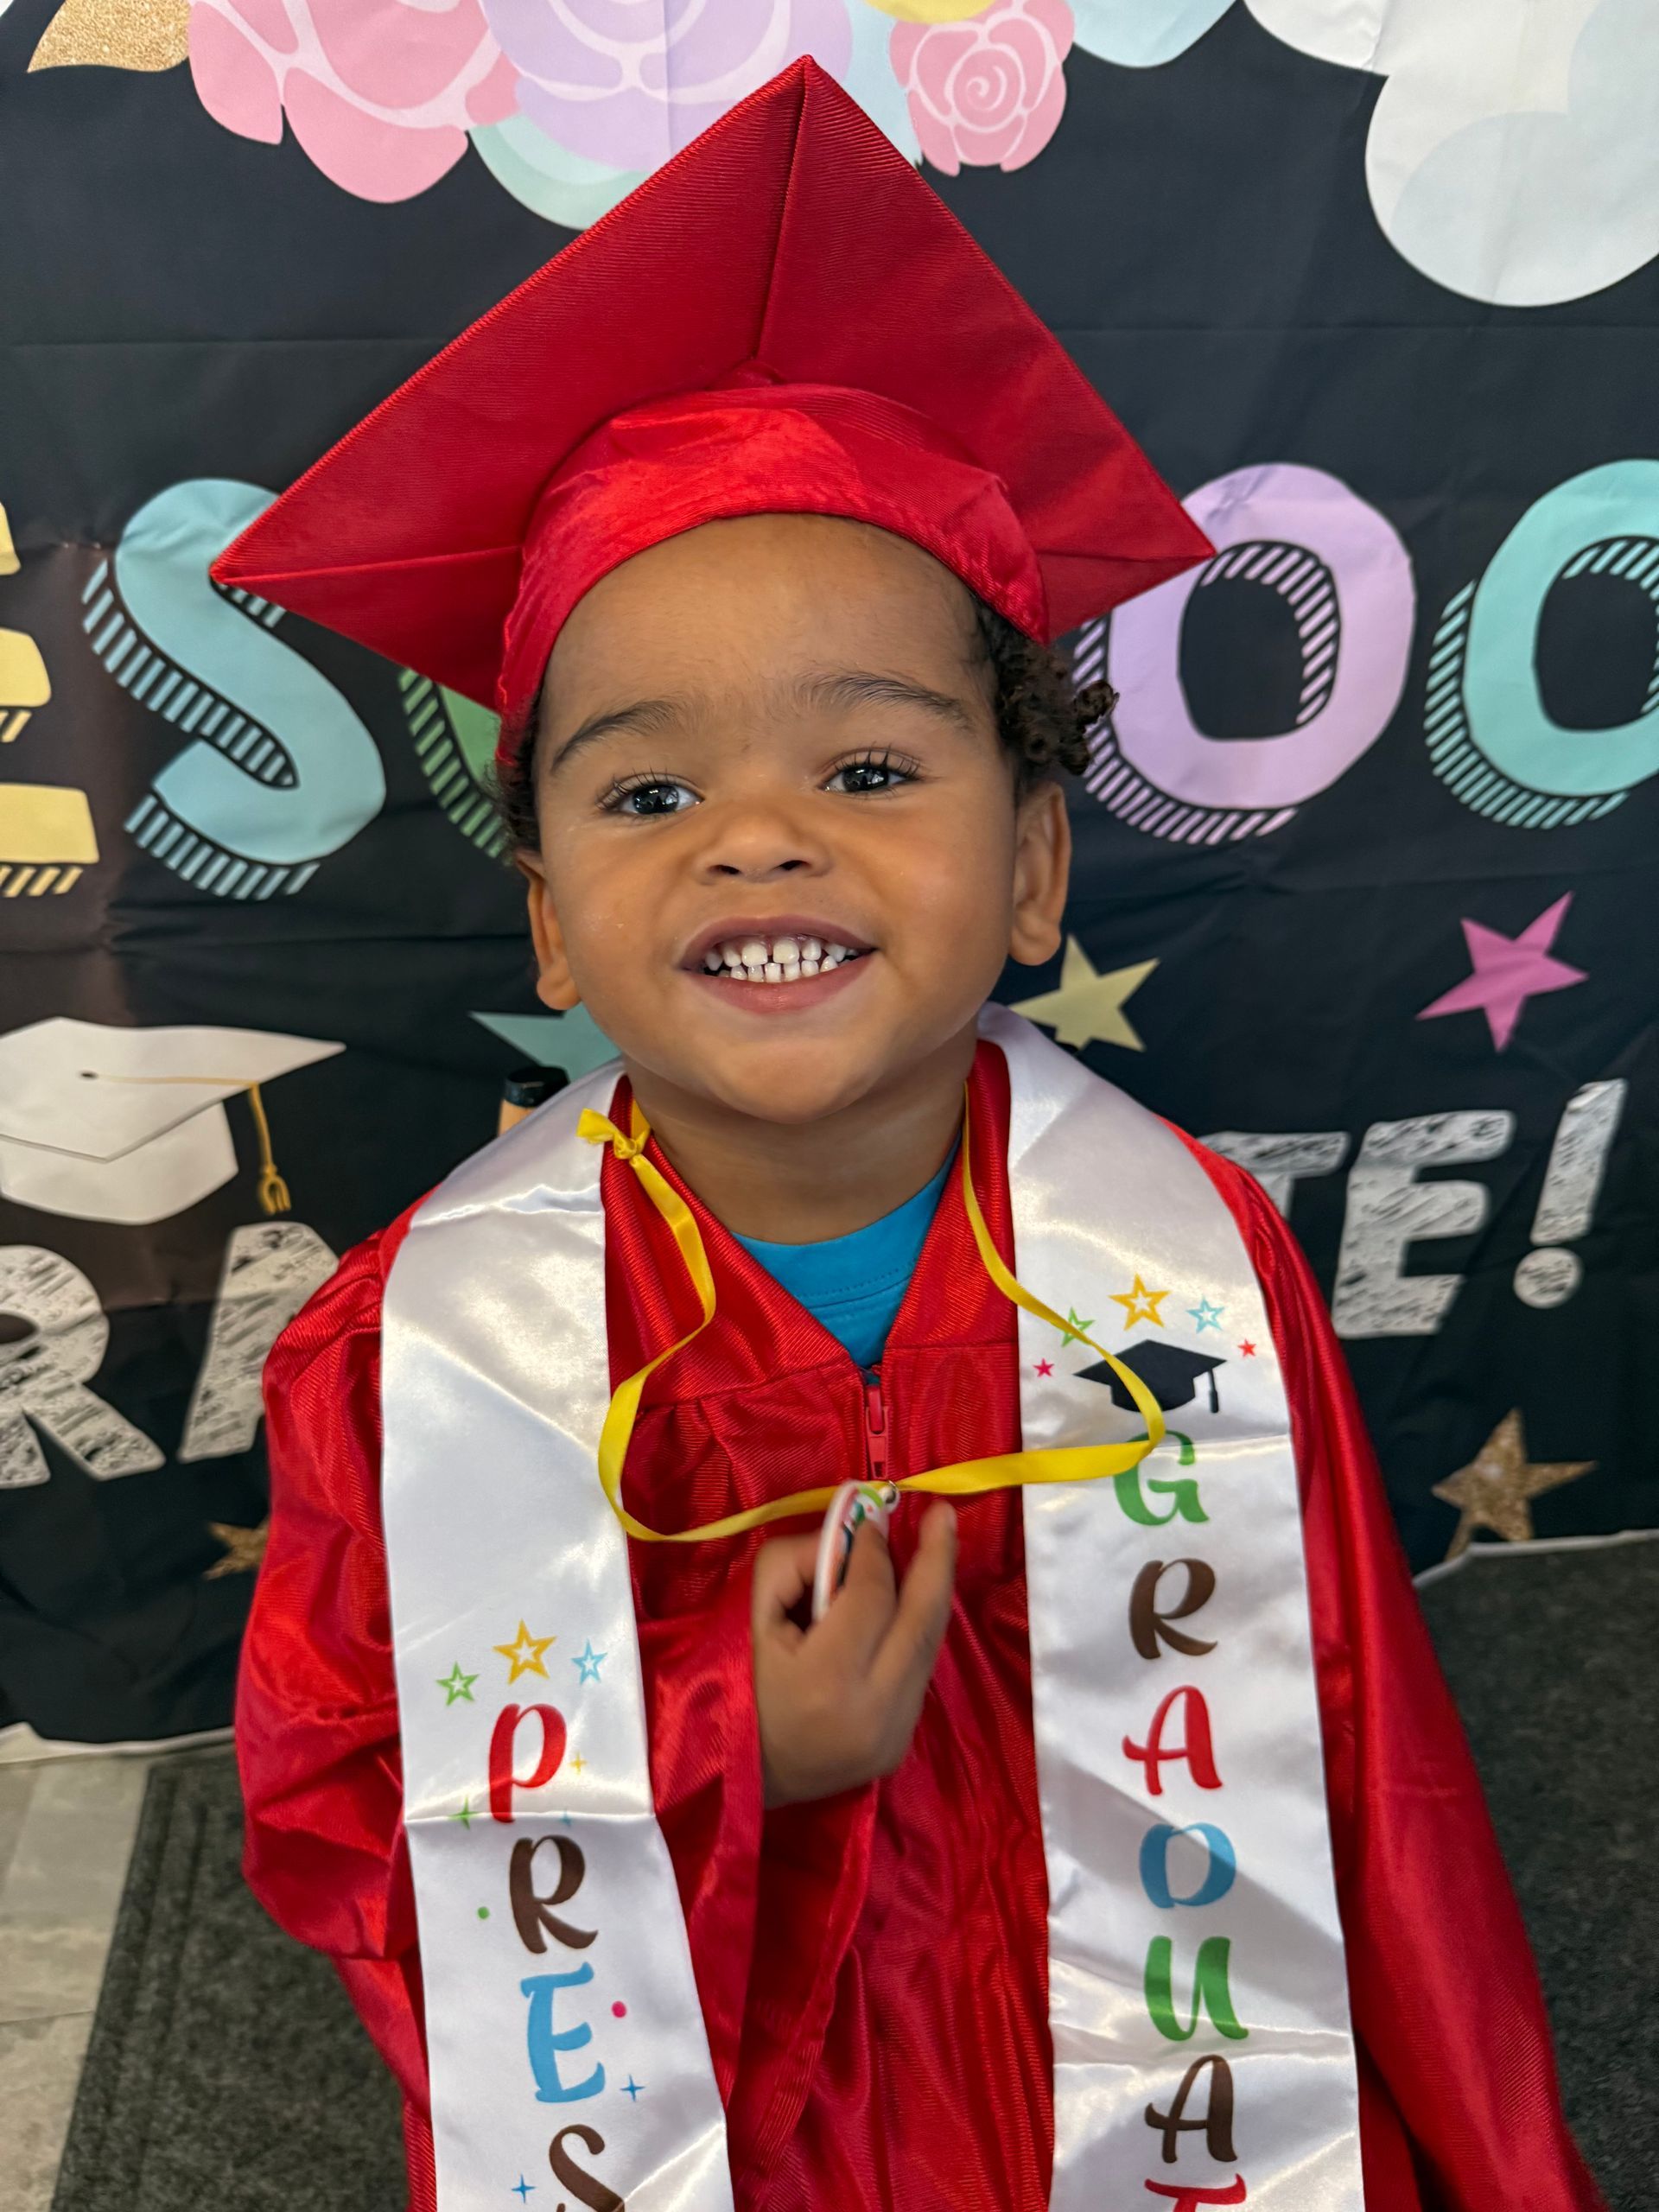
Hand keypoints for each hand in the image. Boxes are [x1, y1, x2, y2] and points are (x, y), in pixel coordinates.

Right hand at [750, 1503, 957, 1808]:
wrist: (729, 1778)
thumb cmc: (730, 1687)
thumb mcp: (749, 1613)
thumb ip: (797, 1561)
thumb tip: (852, 1536)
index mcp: (829, 1679)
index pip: (873, 1596)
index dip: (875, 1551)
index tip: (870, 1521)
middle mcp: (875, 1711)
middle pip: (923, 1621)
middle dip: (937, 1560)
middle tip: (944, 1514)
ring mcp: (892, 1736)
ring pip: (928, 1649)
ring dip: (930, 1596)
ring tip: (934, 1549)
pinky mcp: (898, 1749)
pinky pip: (916, 1676)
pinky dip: (913, 1634)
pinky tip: (909, 1605)